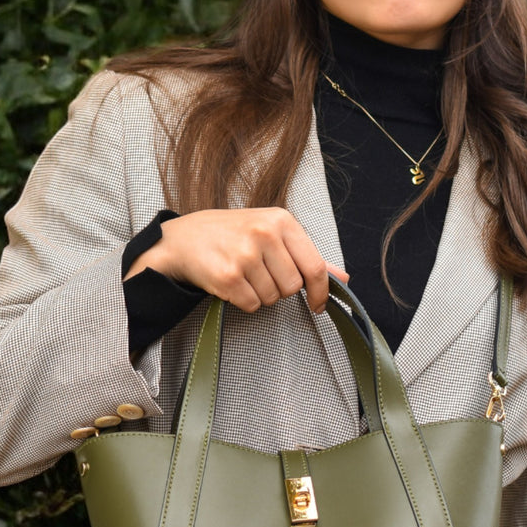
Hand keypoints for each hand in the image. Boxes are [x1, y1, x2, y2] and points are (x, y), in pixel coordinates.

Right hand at [124, 207, 347, 314]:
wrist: (182, 239)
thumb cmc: (232, 235)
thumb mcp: (273, 233)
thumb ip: (308, 256)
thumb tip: (344, 278)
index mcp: (282, 220)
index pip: (315, 267)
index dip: (320, 292)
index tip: (317, 305)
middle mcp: (265, 234)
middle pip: (293, 287)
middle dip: (280, 289)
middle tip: (260, 274)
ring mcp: (245, 254)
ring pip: (272, 298)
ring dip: (260, 295)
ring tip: (243, 274)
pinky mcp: (228, 276)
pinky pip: (251, 305)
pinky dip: (243, 301)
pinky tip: (231, 283)